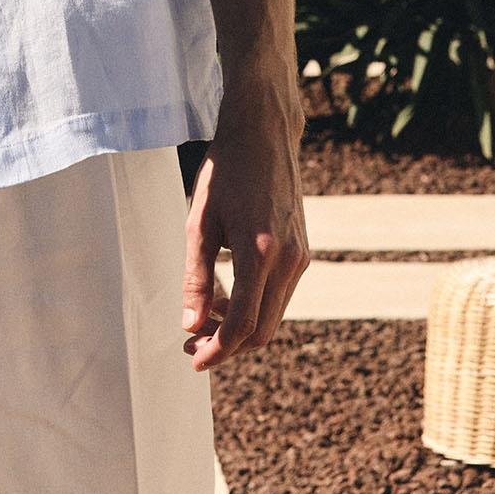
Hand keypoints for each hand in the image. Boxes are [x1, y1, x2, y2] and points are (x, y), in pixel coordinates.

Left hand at [180, 94, 309, 372]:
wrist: (264, 133)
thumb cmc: (225, 172)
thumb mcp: (199, 222)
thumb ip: (196, 276)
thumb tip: (191, 325)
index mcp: (260, 252)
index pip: (242, 324)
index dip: (217, 349)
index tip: (194, 360)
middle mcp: (289, 259)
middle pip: (262, 331)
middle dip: (227, 344)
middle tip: (193, 341)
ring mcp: (301, 256)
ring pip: (273, 315)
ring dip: (240, 326)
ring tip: (204, 317)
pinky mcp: (304, 250)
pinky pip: (280, 293)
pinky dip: (254, 304)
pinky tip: (226, 293)